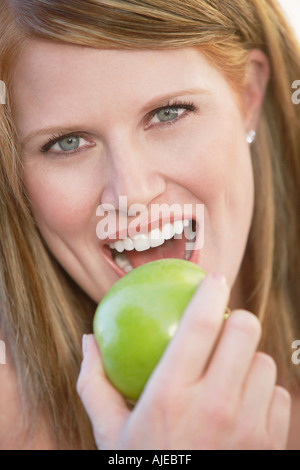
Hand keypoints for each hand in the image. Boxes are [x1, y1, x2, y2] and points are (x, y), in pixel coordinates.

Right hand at [77, 274, 290, 449]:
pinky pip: (279, 396)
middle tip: (223, 329)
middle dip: (236, 321)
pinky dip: (263, 394)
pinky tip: (244, 406)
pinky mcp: (272, 445)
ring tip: (229, 375)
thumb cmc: (144, 468)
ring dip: (248, 361)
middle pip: (246, 330)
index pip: (199, 324)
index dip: (210, 291)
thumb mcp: (109, 433)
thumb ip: (95, 383)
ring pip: (264, 362)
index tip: (213, 279)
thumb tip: (87, 340)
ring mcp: (249, 429)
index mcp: (170, 396)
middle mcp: (215, 407)